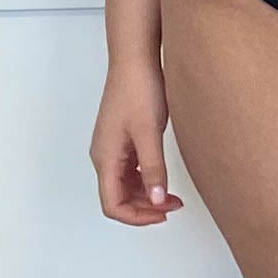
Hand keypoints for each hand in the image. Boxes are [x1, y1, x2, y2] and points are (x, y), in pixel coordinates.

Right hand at [89, 55, 184, 225]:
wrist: (135, 60)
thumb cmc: (138, 90)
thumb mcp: (149, 133)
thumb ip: (153, 169)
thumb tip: (157, 200)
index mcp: (105, 158)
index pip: (112, 204)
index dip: (137, 216)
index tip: (163, 213)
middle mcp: (104, 156)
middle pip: (118, 198)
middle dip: (145, 208)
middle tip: (173, 206)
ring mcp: (112, 148)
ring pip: (125, 186)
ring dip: (146, 196)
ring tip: (173, 195)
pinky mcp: (122, 140)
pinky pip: (130, 170)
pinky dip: (146, 180)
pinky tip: (163, 178)